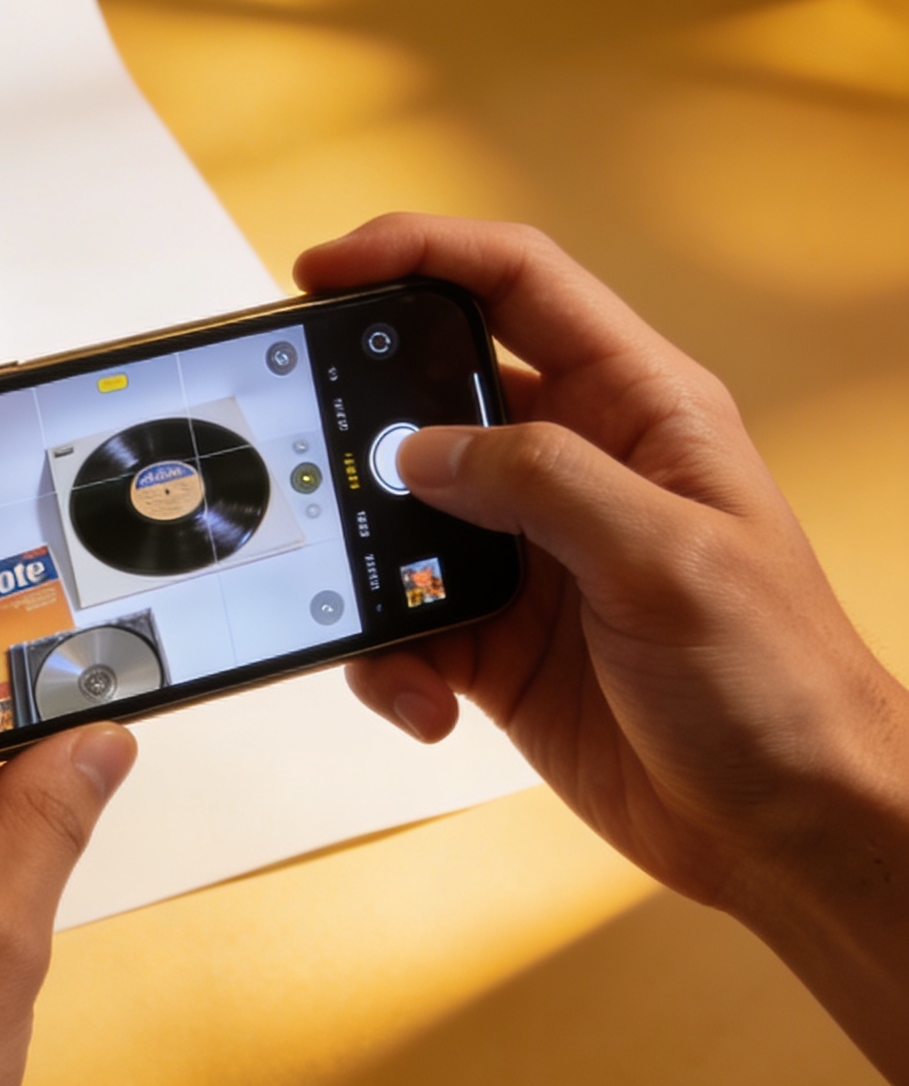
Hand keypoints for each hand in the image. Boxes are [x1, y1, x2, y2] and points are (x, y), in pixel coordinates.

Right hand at [297, 214, 908, 1085]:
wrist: (789, 831)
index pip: (517, 285)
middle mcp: (575, 469)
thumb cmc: (779, 685)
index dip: (418, 254)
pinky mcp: (492, 641)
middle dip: (356, 422)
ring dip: (364, 567)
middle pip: (431, 396)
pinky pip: (398, 624)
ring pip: (396, 519)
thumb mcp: (667, 559)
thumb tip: (418, 447)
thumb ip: (540, 482)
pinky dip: (387, 662)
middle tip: (296, 448)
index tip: (323, 269)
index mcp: (639, 410)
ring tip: (372, 614)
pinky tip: (423, 703)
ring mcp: (526, 556)